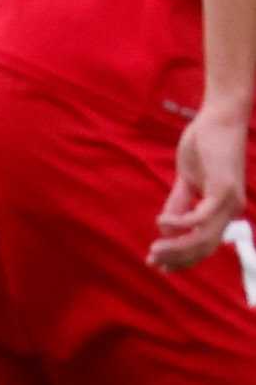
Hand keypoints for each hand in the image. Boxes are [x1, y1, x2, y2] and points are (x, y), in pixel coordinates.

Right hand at [151, 98, 249, 270]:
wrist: (220, 118)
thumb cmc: (205, 145)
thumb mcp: (188, 179)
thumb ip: (179, 202)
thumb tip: (166, 227)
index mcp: (224, 209)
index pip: (205, 244)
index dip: (183, 258)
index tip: (160, 265)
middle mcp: (231, 210)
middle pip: (205, 247)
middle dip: (177, 258)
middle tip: (152, 260)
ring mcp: (229, 200)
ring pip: (204, 237)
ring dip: (177, 247)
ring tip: (155, 249)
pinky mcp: (222, 188)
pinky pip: (201, 216)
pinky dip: (181, 223)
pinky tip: (162, 223)